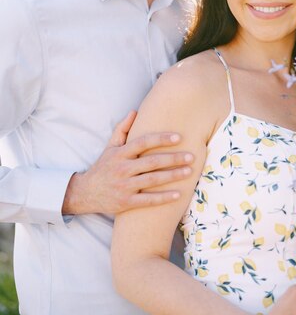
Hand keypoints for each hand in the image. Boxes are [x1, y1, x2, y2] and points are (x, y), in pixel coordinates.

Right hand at [63, 111, 192, 214]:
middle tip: (191, 156)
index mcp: (120, 153)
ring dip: (172, 176)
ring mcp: (124, 186)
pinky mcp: (125, 203)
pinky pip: (147, 200)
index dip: (161, 139)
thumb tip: (135, 111)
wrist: (85, 193)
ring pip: (152, 180)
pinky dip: (163, 198)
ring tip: (189, 171)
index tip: (178, 137)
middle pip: (152, 162)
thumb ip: (122, 129)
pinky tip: (178, 195)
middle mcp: (122, 169)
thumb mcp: (110, 147)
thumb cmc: (103, 168)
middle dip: (173, 159)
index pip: (143, 143)